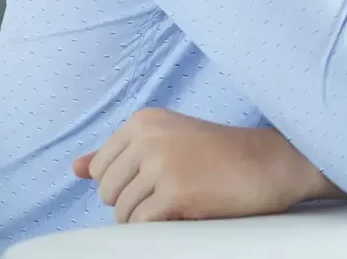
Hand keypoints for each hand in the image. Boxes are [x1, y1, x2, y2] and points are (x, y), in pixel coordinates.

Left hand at [72, 108, 341, 222]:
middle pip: (108, 193)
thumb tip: (76, 169)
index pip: (101, 170)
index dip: (130, 183)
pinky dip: (162, 226)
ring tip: (187, 197)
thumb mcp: (167, 142)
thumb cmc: (219, 155)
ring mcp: (161, 164)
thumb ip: (119, 154)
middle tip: (178, 187)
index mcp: (143, 120)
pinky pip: (141, 226)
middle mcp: (148, 137)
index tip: (165, 172)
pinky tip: (189, 210)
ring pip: (123, 214)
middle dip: (137, 201)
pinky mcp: (175, 192)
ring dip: (151, 216)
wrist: (271, 163)